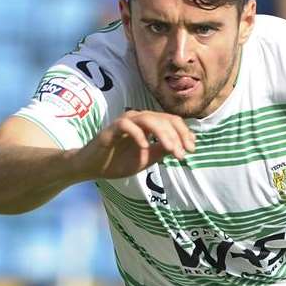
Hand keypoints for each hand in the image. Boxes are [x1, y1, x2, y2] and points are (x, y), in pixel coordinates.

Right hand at [77, 110, 195, 179]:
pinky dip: (138, 135)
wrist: (94, 167)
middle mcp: (138, 119)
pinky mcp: (110, 129)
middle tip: (183, 153)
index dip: (184, 133)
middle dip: (177, 136)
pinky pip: (126, 125)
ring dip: (163, 134)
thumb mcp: (148, 158)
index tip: (192, 149)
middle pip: (163, 118)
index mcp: (148, 124)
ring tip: (171, 150)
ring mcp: (124, 122)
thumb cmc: (119, 161)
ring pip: (148, 119)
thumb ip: (163, 150)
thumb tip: (184, 145)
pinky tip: (145, 147)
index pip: (171, 121)